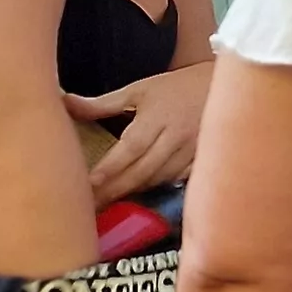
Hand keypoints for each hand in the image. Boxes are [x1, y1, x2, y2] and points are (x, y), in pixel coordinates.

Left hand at [72, 60, 212, 200]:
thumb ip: (103, 104)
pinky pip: (178, 180)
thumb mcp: (140, 90)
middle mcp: (177, 136)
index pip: (131, 148)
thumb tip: (66, 103)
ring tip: (110, 201)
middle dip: (115, 189)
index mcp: (158, 117)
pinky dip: (158, 187)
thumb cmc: (177, 87)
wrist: (225, 85)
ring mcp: (193, 150)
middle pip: (143, 170)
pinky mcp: (203, 159)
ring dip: (134, 191)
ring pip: (160, 178)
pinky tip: (141, 192)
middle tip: (91, 206)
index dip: (110, 168)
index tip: (89, 184)